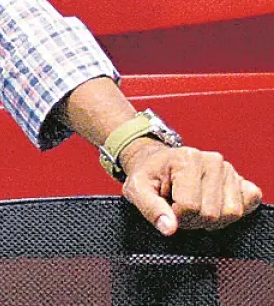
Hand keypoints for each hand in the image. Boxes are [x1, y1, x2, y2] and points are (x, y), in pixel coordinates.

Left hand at [121, 139, 262, 235]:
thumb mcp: (137, 190)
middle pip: (212, 213)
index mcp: (187, 159)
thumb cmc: (148, 176)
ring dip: (212, 220)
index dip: (177, 217)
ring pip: (232, 213)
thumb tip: (169, 229)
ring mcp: (229, 169)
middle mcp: (213, 161)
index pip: (190, 207)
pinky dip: (233, 212)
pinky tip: (214, 207)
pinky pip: (250, 201)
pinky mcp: (241, 179)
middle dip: (193, 220)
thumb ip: (151, 209)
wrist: (157, 163)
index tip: (167, 209)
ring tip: (194, 209)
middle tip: (179, 210)